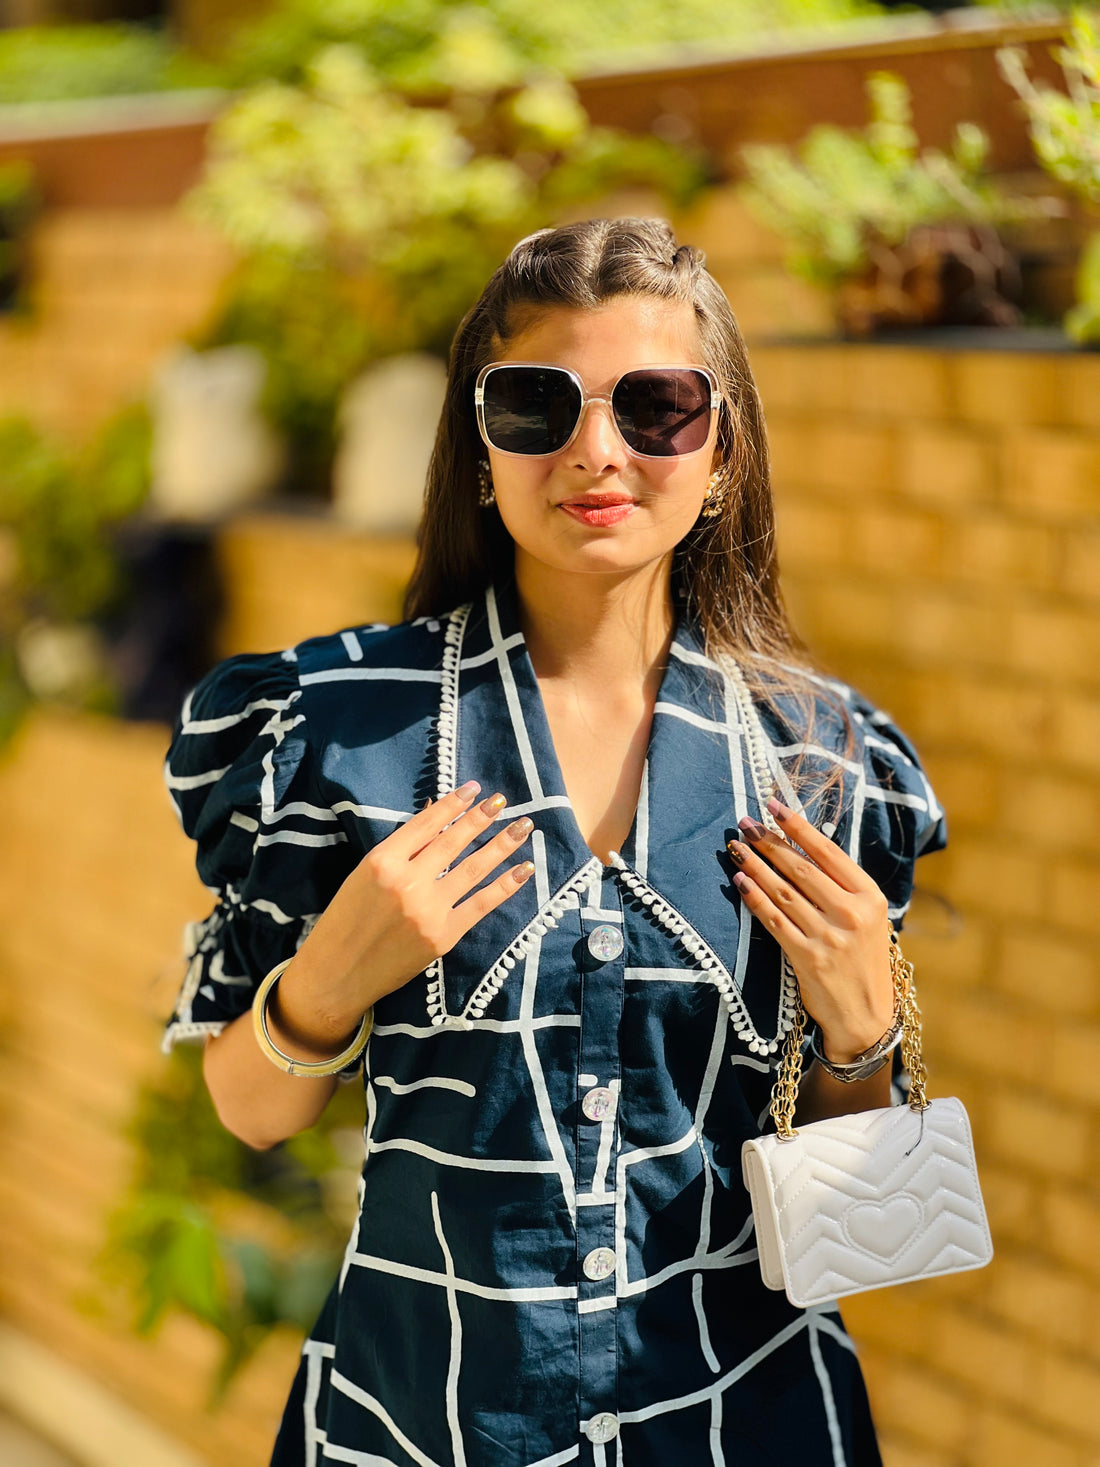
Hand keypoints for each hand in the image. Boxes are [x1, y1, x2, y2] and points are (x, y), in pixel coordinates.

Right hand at [273, 782, 533, 1050]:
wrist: (337, 974)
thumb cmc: (345, 921)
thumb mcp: (363, 876)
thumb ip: (400, 852)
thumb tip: (438, 821)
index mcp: (381, 861)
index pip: (425, 824)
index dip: (453, 804)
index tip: (474, 789)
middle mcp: (406, 882)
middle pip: (453, 842)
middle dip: (481, 818)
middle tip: (502, 800)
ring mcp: (427, 910)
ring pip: (473, 869)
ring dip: (501, 845)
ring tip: (524, 827)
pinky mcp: (442, 936)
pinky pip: (481, 904)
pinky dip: (505, 886)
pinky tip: (524, 868)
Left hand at [726, 797, 893, 1063]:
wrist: (866, 1015)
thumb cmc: (863, 959)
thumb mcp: (868, 917)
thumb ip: (842, 886)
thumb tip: (803, 845)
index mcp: (869, 897)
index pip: (828, 852)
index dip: (798, 827)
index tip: (774, 806)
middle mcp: (851, 914)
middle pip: (801, 868)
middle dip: (769, 842)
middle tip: (746, 822)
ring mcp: (828, 937)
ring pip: (782, 891)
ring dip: (755, 865)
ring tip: (736, 847)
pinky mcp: (807, 958)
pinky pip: (773, 921)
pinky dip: (754, 898)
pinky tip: (740, 881)